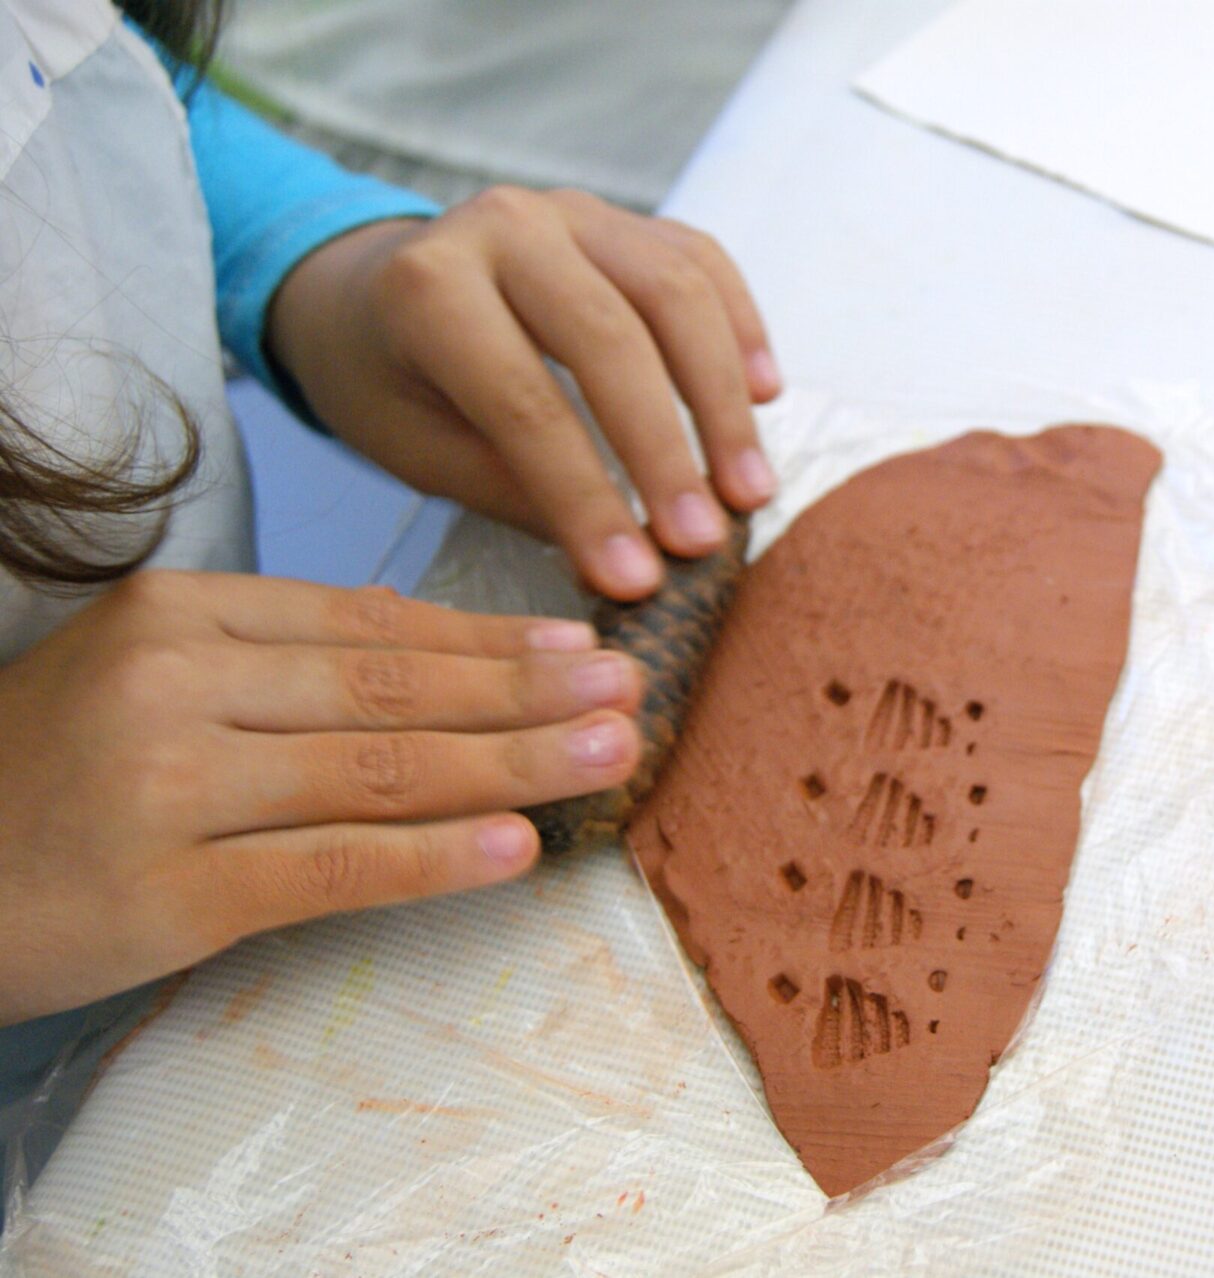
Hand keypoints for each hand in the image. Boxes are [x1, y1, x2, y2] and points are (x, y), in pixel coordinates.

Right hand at [0, 570, 644, 1025]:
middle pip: (393, 688)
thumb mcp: (154, 680)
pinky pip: (331, 867)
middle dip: (528, 693)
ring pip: (380, 770)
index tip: (586, 646)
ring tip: (609, 754)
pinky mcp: (168, 893)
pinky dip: (435, 858)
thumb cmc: (56, 773)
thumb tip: (450, 661)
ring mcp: (167, 787)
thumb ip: (283, 662)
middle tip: (632, 693)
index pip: (371, 624)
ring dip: (512, 764)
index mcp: (180, 613)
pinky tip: (518, 846)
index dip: (491, 639)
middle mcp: (175, 682)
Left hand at [266, 188, 781, 600]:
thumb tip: (628, 561)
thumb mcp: (419, 451)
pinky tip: (765, 396)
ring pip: (674, 292)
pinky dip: (742, 328)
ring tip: (749, 490)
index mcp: (426, 289)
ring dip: (722, 400)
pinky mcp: (623, 218)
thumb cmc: (390, 383)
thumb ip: (518, 492)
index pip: (524, 402)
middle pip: (610, 338)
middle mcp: (502, 228)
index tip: (637, 578)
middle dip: (666, 452)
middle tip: (705, 541)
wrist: (365, 289)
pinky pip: (702, 261)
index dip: (587, 497)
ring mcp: (572, 212)